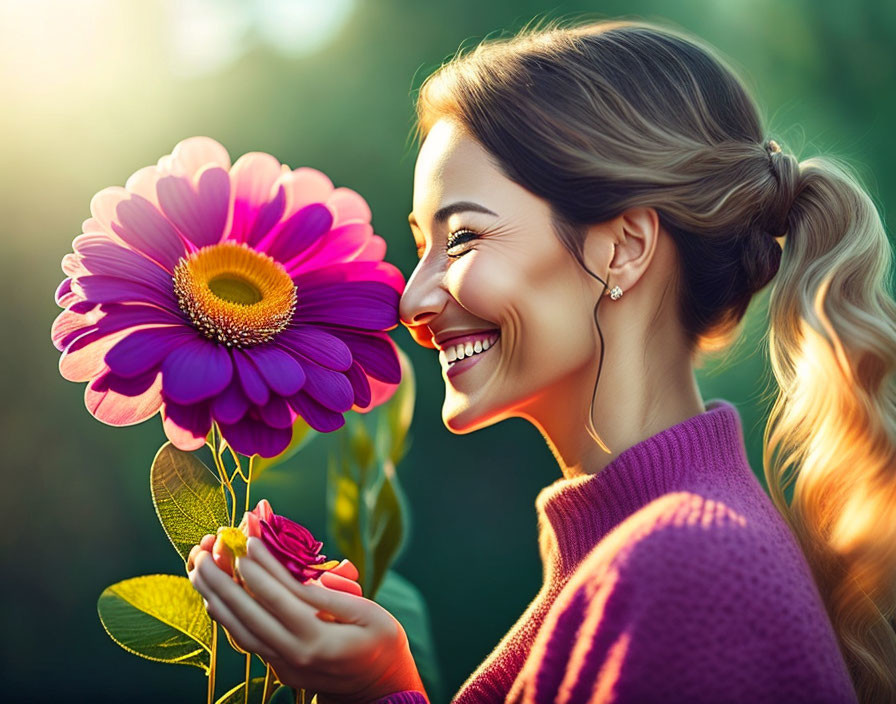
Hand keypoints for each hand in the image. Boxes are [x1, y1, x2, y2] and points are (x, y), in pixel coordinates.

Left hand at [188, 536, 427, 702]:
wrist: (379, 690)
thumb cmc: (381, 644)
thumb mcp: (371, 614)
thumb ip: (336, 596)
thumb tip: (310, 575)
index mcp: (320, 640)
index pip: (282, 598)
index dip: (261, 569)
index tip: (246, 541)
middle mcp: (295, 656)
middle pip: (250, 615)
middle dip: (223, 581)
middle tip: (205, 551)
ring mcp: (284, 666)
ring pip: (240, 631)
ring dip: (216, 599)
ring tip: (198, 570)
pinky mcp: (279, 669)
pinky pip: (246, 641)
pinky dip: (227, 618)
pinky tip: (216, 598)